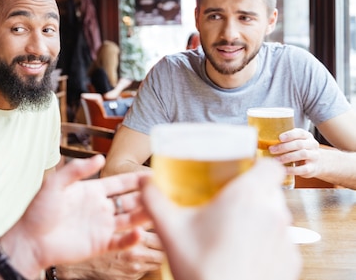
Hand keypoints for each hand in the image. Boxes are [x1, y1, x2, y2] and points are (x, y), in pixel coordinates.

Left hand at [0, 155, 152, 276]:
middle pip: (130, 201)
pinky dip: (132, 238)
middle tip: (167, 191)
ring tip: (161, 210)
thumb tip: (100, 157)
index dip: (136, 179)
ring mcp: (102, 227)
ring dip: (145, 215)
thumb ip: (76, 170)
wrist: (30, 240)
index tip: (154, 173)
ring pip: (131, 220)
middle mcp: (100, 208)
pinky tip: (141, 233)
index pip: (120, 183)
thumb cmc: (38, 211)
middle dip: (147, 196)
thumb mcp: (54, 184)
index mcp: (92, 191)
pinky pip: (121, 242)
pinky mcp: (100, 245)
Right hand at [142, 159, 300, 279]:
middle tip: (227, 202)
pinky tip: (243, 252)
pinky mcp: (290, 262)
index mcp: (246, 197)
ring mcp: (285, 240)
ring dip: (259, 218)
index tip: (240, 171)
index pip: (270, 166)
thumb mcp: (169, 229)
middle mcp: (273, 214)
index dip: (257, 165)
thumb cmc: (200, 268)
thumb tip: (143, 182)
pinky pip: (280, 242)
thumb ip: (154, 200)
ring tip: (233, 230)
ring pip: (276, 216)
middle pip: (270, 191)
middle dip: (252, 193)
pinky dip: (265, 242)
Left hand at [270, 128, 320, 177]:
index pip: (300, 133)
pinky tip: (283, 169)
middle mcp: (312, 145)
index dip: (289, 135)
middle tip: (271, 150)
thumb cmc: (300, 150)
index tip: (279, 138)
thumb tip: (264, 140)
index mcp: (307, 136)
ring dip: (287, 157)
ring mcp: (314, 156)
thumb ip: (285, 140)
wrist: (316, 163)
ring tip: (276, 160)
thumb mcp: (295, 142)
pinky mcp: (313, 168)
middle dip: (284, 147)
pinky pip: (302, 169)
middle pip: (299, 144)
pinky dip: (291, 169)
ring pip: (302, 154)